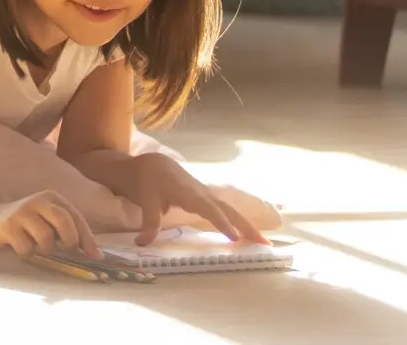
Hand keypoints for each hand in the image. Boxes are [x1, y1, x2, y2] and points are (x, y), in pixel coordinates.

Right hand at [0, 190, 98, 258]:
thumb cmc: (27, 224)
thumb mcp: (48, 219)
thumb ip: (67, 229)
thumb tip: (94, 253)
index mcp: (51, 197)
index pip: (75, 217)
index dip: (88, 238)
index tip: (96, 256)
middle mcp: (37, 201)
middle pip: (63, 220)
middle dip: (70, 240)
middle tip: (67, 250)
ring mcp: (21, 212)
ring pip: (45, 237)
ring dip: (45, 249)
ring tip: (37, 247)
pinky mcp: (8, 226)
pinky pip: (27, 247)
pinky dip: (28, 253)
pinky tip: (22, 248)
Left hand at [127, 153, 266, 245]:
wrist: (153, 163)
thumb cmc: (149, 180)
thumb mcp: (146, 200)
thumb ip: (149, 222)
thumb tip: (142, 243)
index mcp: (189, 193)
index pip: (209, 210)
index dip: (222, 223)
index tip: (235, 237)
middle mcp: (203, 193)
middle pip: (228, 210)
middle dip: (246, 226)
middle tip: (263, 243)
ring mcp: (207, 195)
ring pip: (230, 210)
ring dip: (247, 225)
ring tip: (262, 242)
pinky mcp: (207, 198)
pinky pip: (226, 211)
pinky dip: (239, 221)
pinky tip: (248, 235)